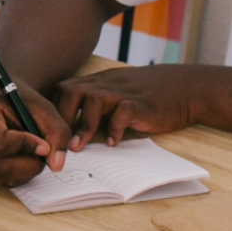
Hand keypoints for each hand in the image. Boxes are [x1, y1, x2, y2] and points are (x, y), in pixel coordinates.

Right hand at [0, 86, 70, 186]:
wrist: (3, 100)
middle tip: (43, 153)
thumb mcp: (44, 108)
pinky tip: (20, 158)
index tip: (45, 145)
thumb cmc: (23, 102)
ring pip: (0, 176)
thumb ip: (57, 133)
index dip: (26, 147)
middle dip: (28, 163)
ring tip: (32, 153)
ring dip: (24, 170)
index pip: (0, 143)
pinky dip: (15, 174)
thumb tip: (56, 166)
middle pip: (0, 165)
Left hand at [54, 65, 198, 149]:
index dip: (52, 110)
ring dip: (82, 124)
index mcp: (98, 82)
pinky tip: (113, 143)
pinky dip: (115, 127)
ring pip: (94, 98)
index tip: (47, 133)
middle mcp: (107, 84)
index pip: (63, 89)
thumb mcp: (117, 94)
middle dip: (60, 118)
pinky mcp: (143, 104)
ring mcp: (124, 92)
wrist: (184, 86)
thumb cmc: (148, 94)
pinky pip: (124, 111)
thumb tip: (72, 132)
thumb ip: (97, 106)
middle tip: (57, 145)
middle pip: (71, 91)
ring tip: (78, 147)